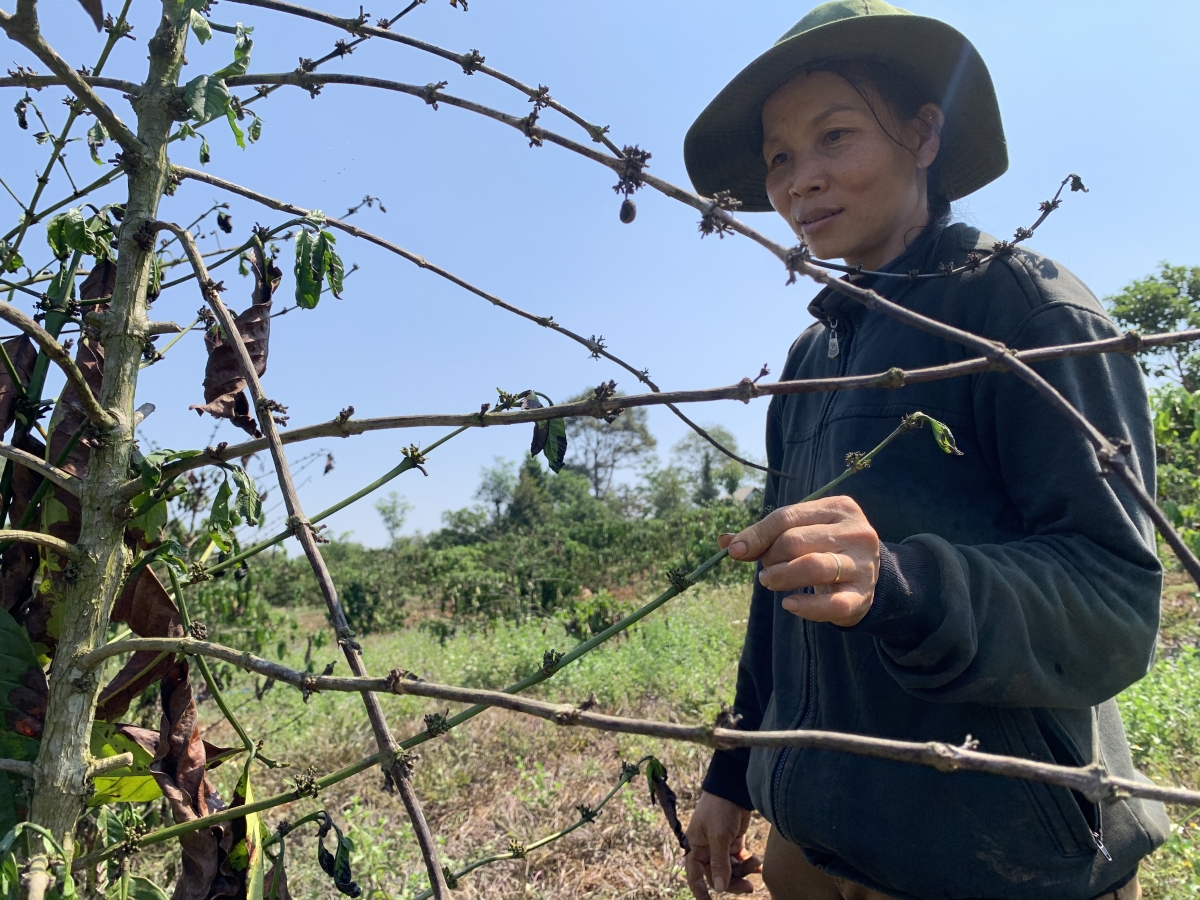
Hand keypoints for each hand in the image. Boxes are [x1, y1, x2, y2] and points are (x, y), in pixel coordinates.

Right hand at [684, 791, 761, 898]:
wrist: (733, 788)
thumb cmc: (719, 809)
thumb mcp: (719, 836)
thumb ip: (720, 863)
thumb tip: (719, 889)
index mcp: (695, 848)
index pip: (695, 876)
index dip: (701, 893)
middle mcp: (706, 850)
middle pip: (718, 876)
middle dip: (732, 882)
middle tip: (749, 888)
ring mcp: (720, 847)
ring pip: (731, 870)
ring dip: (743, 871)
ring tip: (756, 863)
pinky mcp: (733, 842)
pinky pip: (740, 861)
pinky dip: (749, 864)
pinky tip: (759, 865)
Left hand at [719, 496, 879, 626]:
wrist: (868, 578)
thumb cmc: (825, 548)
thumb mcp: (801, 532)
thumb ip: (765, 535)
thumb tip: (726, 542)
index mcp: (838, 508)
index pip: (787, 516)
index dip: (756, 535)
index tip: (736, 551)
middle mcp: (856, 532)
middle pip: (795, 541)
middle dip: (770, 557)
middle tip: (765, 569)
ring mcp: (862, 564)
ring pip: (812, 567)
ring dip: (781, 577)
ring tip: (770, 582)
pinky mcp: (862, 595)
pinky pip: (832, 604)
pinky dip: (806, 608)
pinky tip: (790, 605)